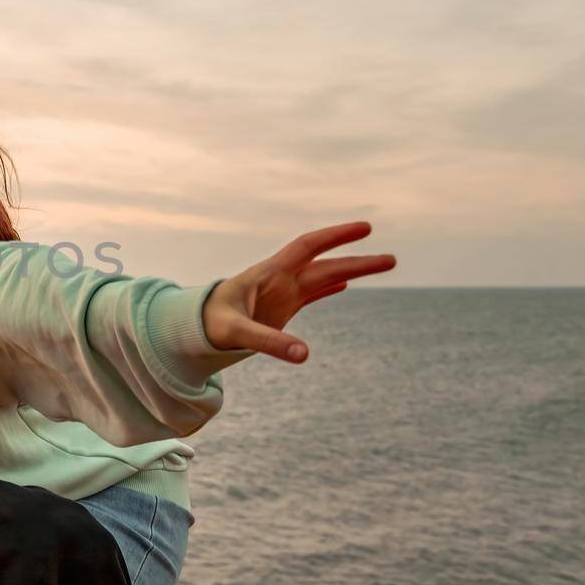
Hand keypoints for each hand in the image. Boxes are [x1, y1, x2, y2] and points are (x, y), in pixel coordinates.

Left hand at [202, 221, 396, 362]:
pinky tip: (345, 284)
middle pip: (326, 264)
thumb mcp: (237, 332)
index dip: (335, 236)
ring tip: (384, 264)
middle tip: (392, 259)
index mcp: (270, 273)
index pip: (308, 246)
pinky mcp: (280, 308)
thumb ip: (269, 342)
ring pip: (324, 277)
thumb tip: (304, 355)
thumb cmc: (209, 324)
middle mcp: (280, 280)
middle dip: (358, 260)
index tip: (364, 229)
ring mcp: (282, 293)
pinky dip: (330, 287)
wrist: (192, 328)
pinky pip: (311, 293)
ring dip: (351, 271)